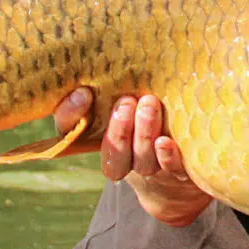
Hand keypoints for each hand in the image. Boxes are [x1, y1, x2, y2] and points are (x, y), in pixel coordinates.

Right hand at [52, 88, 212, 225]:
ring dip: (144, 134)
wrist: (174, 162)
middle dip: (119, 129)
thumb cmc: (139, 117)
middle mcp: (120, 160)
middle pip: (113, 153)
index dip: (72, 115)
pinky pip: (171, 169)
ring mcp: (148, 168)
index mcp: (95, 139)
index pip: (72, 131)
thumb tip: (90, 75)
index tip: (84, 93)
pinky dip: (167, 156)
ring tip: (149, 104)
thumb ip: (103, 89)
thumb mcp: (118, 101)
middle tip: (127, 102)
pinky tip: (166, 141)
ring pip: (142, 160)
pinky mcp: (176, 173)